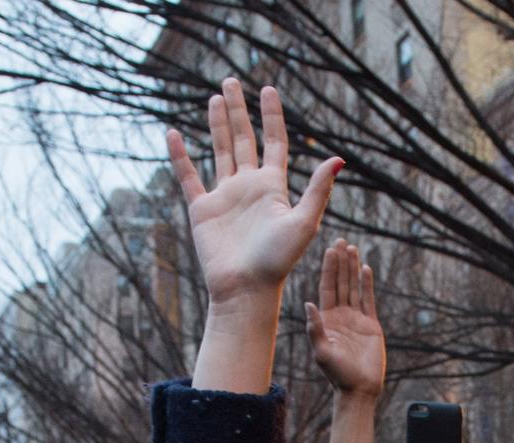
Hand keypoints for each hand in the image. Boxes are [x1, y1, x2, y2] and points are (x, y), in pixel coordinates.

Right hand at [167, 81, 343, 308]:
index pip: (273, 141)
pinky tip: (174, 135)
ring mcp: (225, 197)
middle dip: (238, 110)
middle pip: (244, 138)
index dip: (272, 115)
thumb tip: (340, 158)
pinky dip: (180, 156)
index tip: (268, 89)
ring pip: (220, 151)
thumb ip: (318, 190)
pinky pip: (189, 177)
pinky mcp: (203, 210)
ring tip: (214, 98)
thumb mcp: (304, 222)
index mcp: (273, 187)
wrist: (246, 289)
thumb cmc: (278, 261)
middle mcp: (249, 187)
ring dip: (217, 125)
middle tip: (232, 82)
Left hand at [305, 240, 383, 399]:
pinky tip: (365, 269)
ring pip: (354, 287)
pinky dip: (367, 284)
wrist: (359, 388)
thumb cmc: (337, 374)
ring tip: (353, 248)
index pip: (327, 288)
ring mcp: (356, 318)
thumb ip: (315, 328)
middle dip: (340, 262)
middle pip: (340, 283)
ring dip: (353, 268)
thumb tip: (308, 304)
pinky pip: (368, 299)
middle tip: (341, 241)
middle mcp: (340, 315)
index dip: (328, 269)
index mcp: (327, 319)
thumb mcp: (321, 352)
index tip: (329, 250)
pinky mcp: (370, 324)